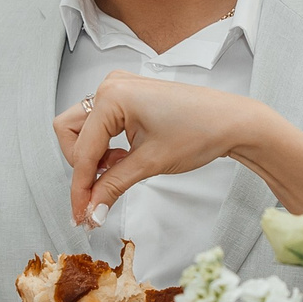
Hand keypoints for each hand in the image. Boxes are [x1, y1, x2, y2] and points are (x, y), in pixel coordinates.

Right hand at [55, 72, 279, 227]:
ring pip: (83, 129)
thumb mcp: (149, 164)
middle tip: (103, 188)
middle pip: (71, 133)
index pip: (81, 151)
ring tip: (121, 169)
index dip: (80, 188)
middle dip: (83, 165)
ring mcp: (119, 89)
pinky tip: (125, 158)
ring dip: (94, 156)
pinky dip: (106, 146)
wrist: (232, 122)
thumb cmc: (200, 132)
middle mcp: (110, 86)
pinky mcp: (128, 96)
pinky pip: (100, 124)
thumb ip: (112, 187)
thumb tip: (90, 211)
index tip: (80, 215)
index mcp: (112, 97)